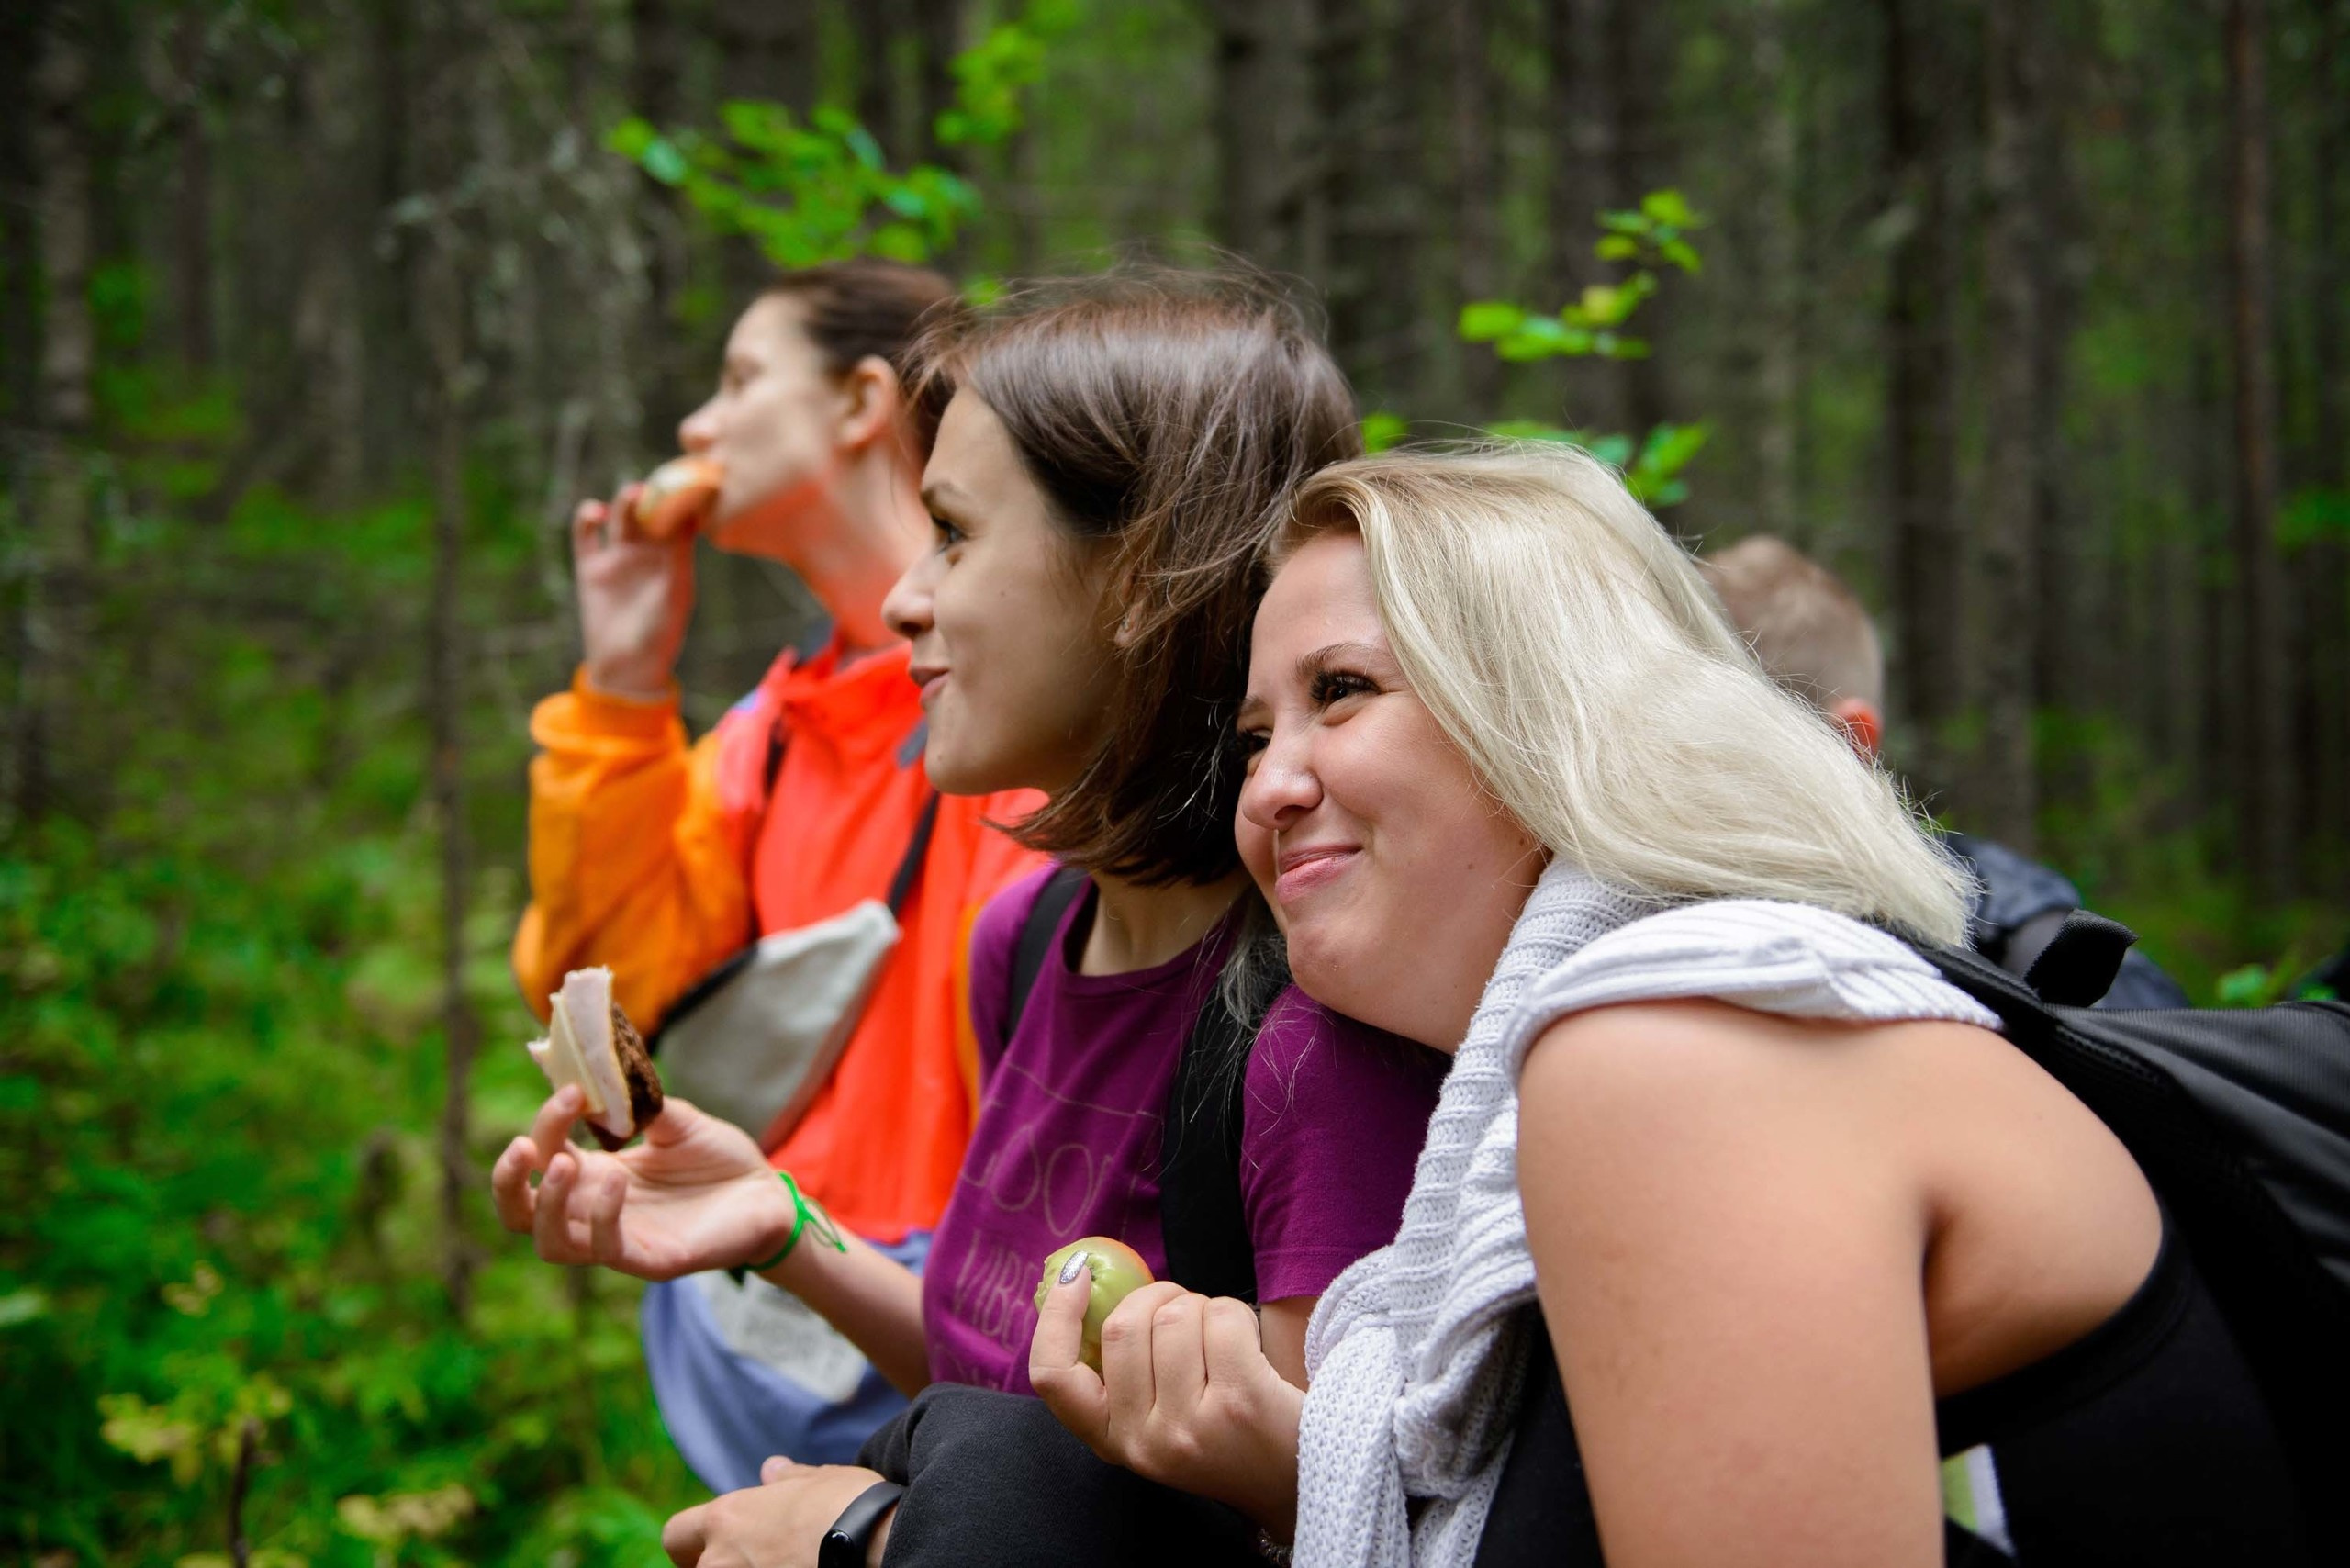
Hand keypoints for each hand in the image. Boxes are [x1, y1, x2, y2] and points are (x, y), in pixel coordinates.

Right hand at [489, 1088, 790, 1279]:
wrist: (768, 1192)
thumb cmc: (720, 1159)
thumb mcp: (676, 1121)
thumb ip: (638, 1102)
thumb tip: (599, 1067)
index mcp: (596, 1174)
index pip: (543, 1156)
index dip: (546, 1124)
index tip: (573, 1089)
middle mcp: (596, 1211)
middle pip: (520, 1213)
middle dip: (508, 1181)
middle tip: (524, 1146)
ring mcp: (621, 1240)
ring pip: (550, 1243)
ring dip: (546, 1203)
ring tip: (564, 1162)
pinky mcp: (651, 1260)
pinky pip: (607, 1250)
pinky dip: (601, 1216)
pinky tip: (615, 1180)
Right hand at [574, 487, 695, 697]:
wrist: (627, 666)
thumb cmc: (661, 632)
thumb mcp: (676, 591)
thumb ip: (680, 554)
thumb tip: (689, 514)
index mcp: (675, 558)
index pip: (679, 518)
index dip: (680, 498)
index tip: (684, 479)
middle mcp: (648, 554)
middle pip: (649, 511)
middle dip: (652, 495)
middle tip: (655, 486)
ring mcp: (618, 558)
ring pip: (620, 517)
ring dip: (625, 501)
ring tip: (632, 495)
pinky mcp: (590, 567)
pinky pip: (585, 534)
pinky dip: (586, 517)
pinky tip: (593, 512)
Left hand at [662, 1459, 892, 1567]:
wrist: (874, 1543)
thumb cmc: (849, 1505)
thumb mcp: (819, 1481)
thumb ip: (788, 1480)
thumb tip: (772, 1469)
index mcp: (727, 1519)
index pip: (677, 1535)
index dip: (691, 1543)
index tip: (714, 1547)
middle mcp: (721, 1560)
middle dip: (725, 1566)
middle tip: (762, 1561)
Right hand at [1029, 1270, 1302, 1538]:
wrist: (1296, 1482)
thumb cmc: (1224, 1435)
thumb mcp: (1158, 1420)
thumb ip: (1126, 1373)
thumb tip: (1090, 1283)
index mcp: (1114, 1441)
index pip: (1053, 1377)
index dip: (1056, 1316)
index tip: (1079, 1275)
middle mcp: (1145, 1440)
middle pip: (1123, 1326)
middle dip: (1157, 1297)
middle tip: (1186, 1311)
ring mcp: (1190, 1426)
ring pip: (1174, 1316)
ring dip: (1202, 1306)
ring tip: (1222, 1337)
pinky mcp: (1239, 1404)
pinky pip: (1222, 1317)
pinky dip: (1237, 1314)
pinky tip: (1249, 1343)